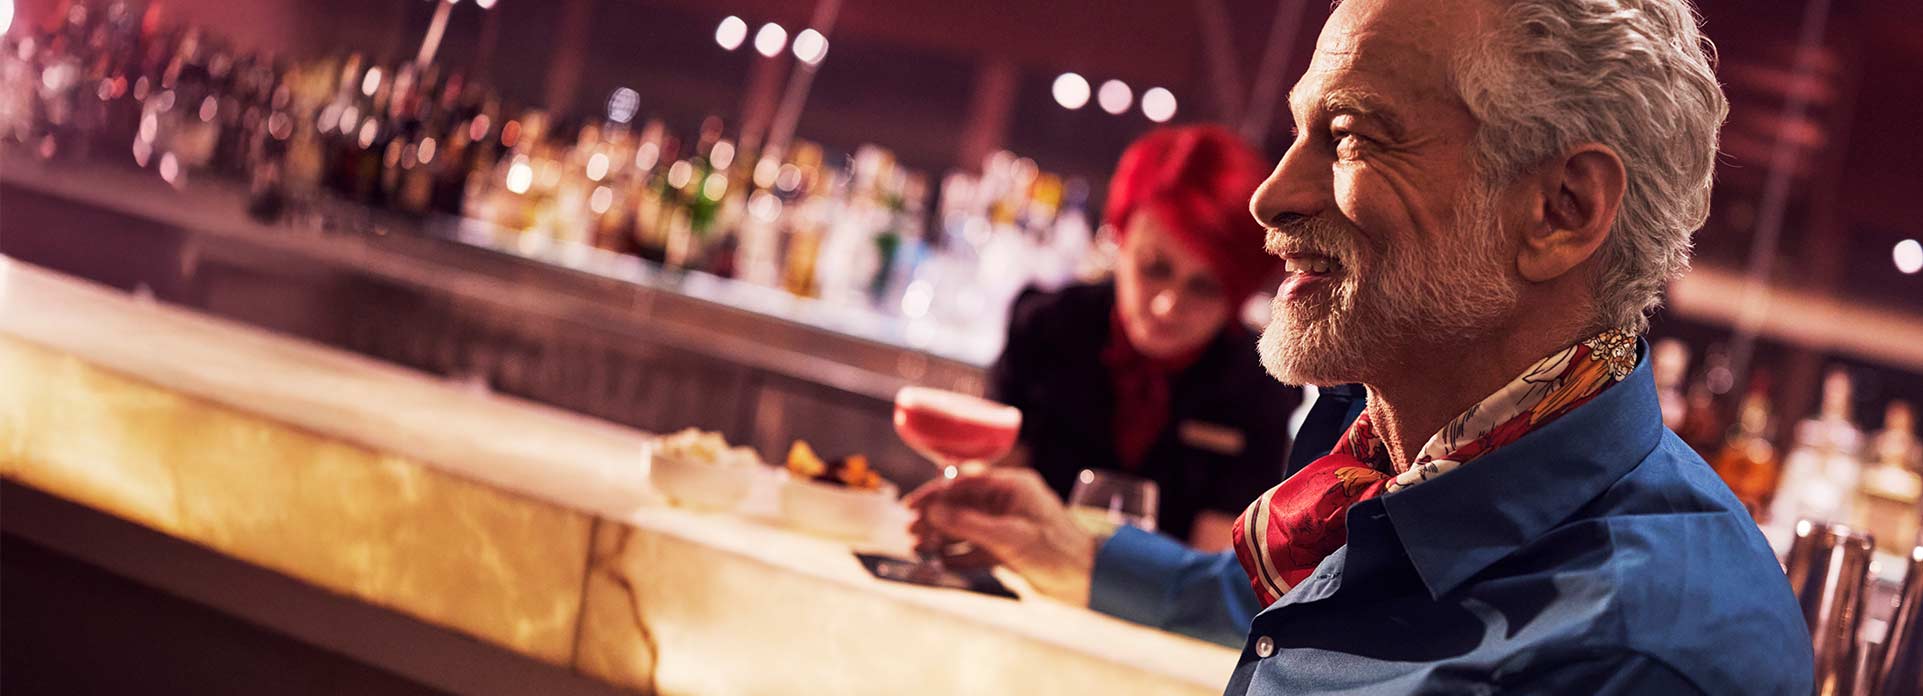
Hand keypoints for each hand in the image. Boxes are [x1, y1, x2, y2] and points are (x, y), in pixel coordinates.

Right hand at [904, 467, 1097, 604]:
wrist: (1087, 581)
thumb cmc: (1056, 551)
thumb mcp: (1008, 536)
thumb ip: (968, 524)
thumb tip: (933, 512)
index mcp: (1013, 487)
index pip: (966, 482)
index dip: (936, 493)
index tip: (912, 506)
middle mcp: (1009, 503)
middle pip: (963, 505)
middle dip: (935, 518)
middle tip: (910, 532)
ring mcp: (1009, 526)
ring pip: (967, 527)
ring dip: (942, 537)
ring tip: (918, 547)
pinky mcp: (1010, 549)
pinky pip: (977, 548)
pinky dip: (959, 554)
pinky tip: (941, 561)